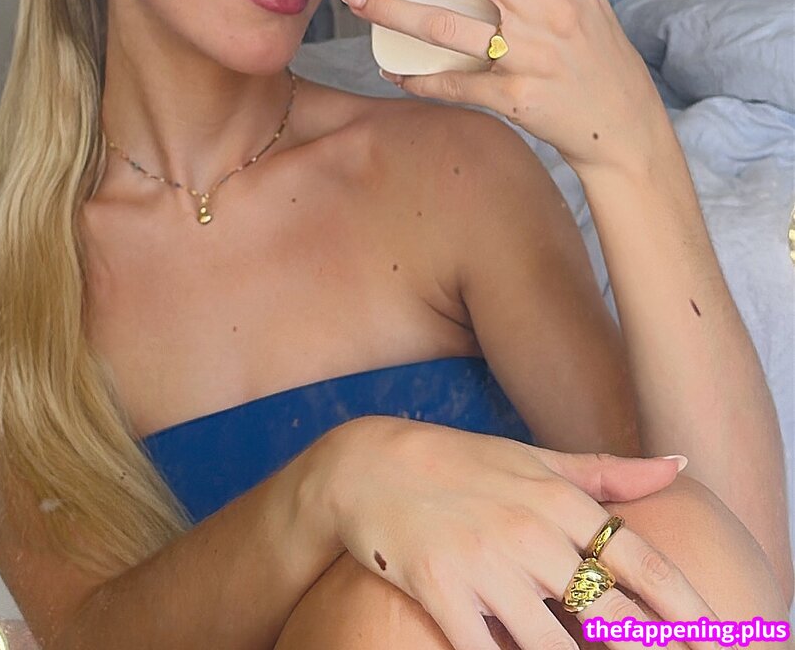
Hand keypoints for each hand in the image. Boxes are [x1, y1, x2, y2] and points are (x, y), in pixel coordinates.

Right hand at [321, 416, 714, 649]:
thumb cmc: (459, 463)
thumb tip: (679, 464)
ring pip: (553, 648)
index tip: (720, 640)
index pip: (642, 561)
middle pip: (611, 615)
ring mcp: (484, 563)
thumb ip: (605, 471)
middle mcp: (529, 530)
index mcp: (557, 498)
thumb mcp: (533, 458)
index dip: (688, 609)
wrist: (367, 466)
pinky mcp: (440, 591)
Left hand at [340, 0, 665, 174]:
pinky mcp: (514, 98)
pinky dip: (415, 77)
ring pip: (442, 23)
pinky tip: (394, 69)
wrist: (624, 128)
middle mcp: (550, 10)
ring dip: (389, 8)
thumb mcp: (584, 0)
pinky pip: (450, 84)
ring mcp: (530, 56)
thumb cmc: (599, 60)